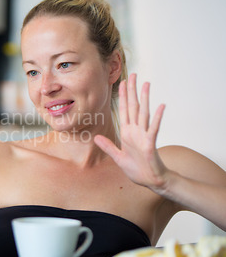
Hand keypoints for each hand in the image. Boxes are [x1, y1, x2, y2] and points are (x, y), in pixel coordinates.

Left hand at [94, 74, 168, 192]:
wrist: (151, 181)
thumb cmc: (137, 170)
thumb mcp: (117, 157)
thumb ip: (108, 147)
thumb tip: (95, 138)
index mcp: (127, 133)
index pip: (124, 110)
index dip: (122, 97)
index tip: (122, 83)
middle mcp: (136, 131)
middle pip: (133, 107)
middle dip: (132, 91)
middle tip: (133, 75)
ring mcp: (144, 136)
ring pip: (143, 113)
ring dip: (145, 98)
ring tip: (147, 84)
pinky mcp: (150, 143)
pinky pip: (153, 128)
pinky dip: (157, 117)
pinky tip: (160, 105)